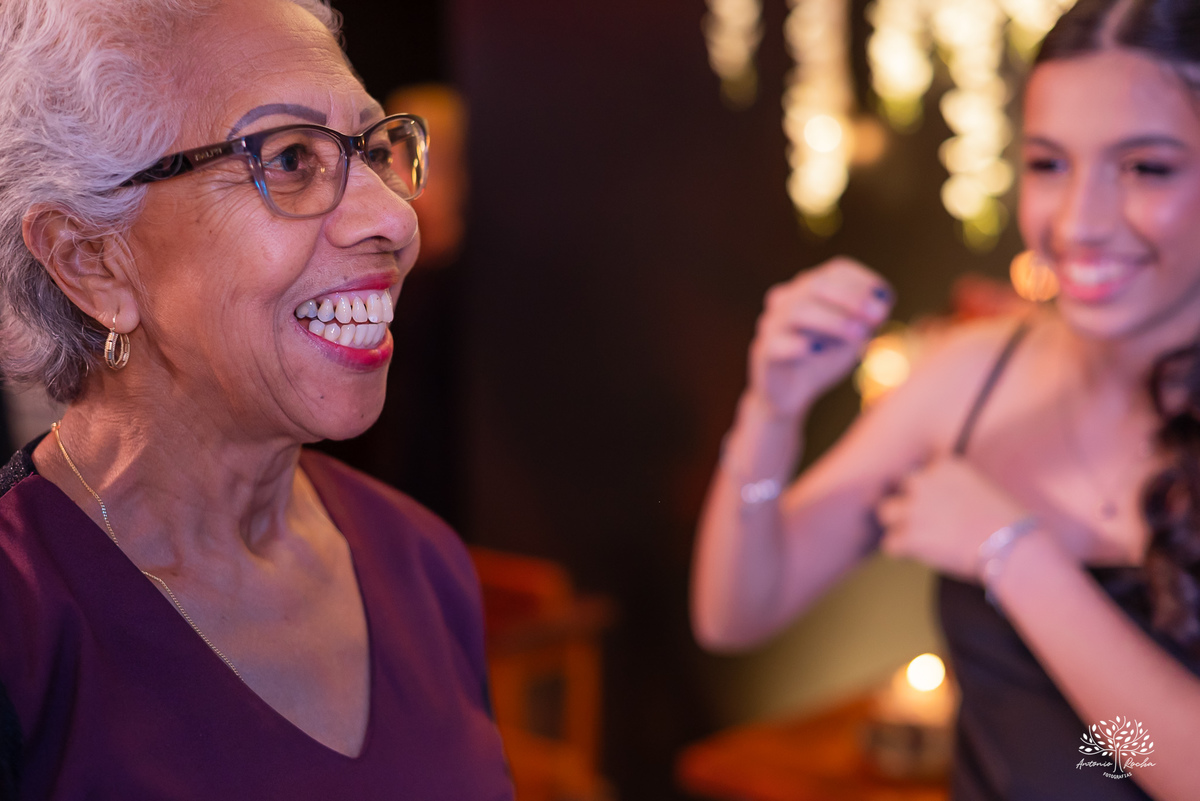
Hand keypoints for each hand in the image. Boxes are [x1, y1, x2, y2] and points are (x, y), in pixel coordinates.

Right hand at [746, 257, 891, 418]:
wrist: (791, 394)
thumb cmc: (824, 358)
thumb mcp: (852, 338)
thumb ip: (866, 321)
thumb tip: (882, 304)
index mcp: (810, 288)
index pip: (836, 271)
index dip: (864, 281)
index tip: (886, 299)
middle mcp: (788, 298)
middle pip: (818, 285)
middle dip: (852, 298)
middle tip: (878, 317)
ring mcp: (772, 324)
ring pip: (799, 311)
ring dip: (834, 321)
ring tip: (859, 336)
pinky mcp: (763, 351)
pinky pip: (776, 343)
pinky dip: (796, 345)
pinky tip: (815, 350)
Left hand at [876, 456, 1026, 581]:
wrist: (1012, 545)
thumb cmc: (1006, 521)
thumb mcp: (981, 487)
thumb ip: (954, 486)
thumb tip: (941, 500)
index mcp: (945, 465)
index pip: (920, 469)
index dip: (926, 487)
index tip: (937, 502)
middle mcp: (925, 482)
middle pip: (898, 486)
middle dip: (907, 501)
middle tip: (922, 519)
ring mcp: (915, 509)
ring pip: (885, 512)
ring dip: (897, 524)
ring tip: (915, 537)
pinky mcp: (910, 537)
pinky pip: (889, 544)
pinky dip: (900, 552)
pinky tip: (915, 555)